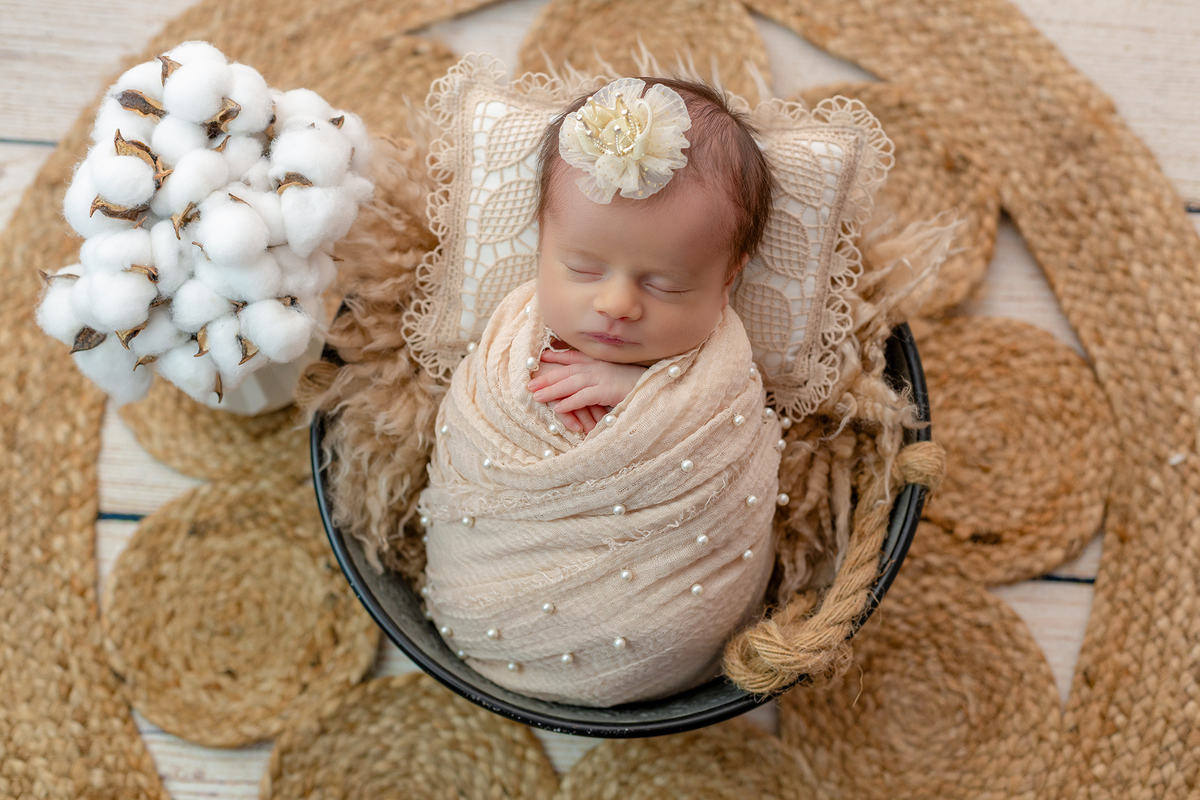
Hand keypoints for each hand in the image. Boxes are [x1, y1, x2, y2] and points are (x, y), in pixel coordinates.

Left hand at [527, 349, 646, 432]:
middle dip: (547, 377)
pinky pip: (584, 397)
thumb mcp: (614, 373)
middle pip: (566, 371)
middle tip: (529, 383)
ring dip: (552, 390)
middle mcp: (597, 367)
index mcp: (598, 361)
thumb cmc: (635, 382)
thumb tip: (585, 379)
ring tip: (537, 396)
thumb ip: (599, 373)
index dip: (556, 356)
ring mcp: (601, 378)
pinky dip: (570, 403)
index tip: (541, 357)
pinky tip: (558, 408)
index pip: (573, 356)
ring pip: (571, 383)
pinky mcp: (607, 391)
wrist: (654, 386)